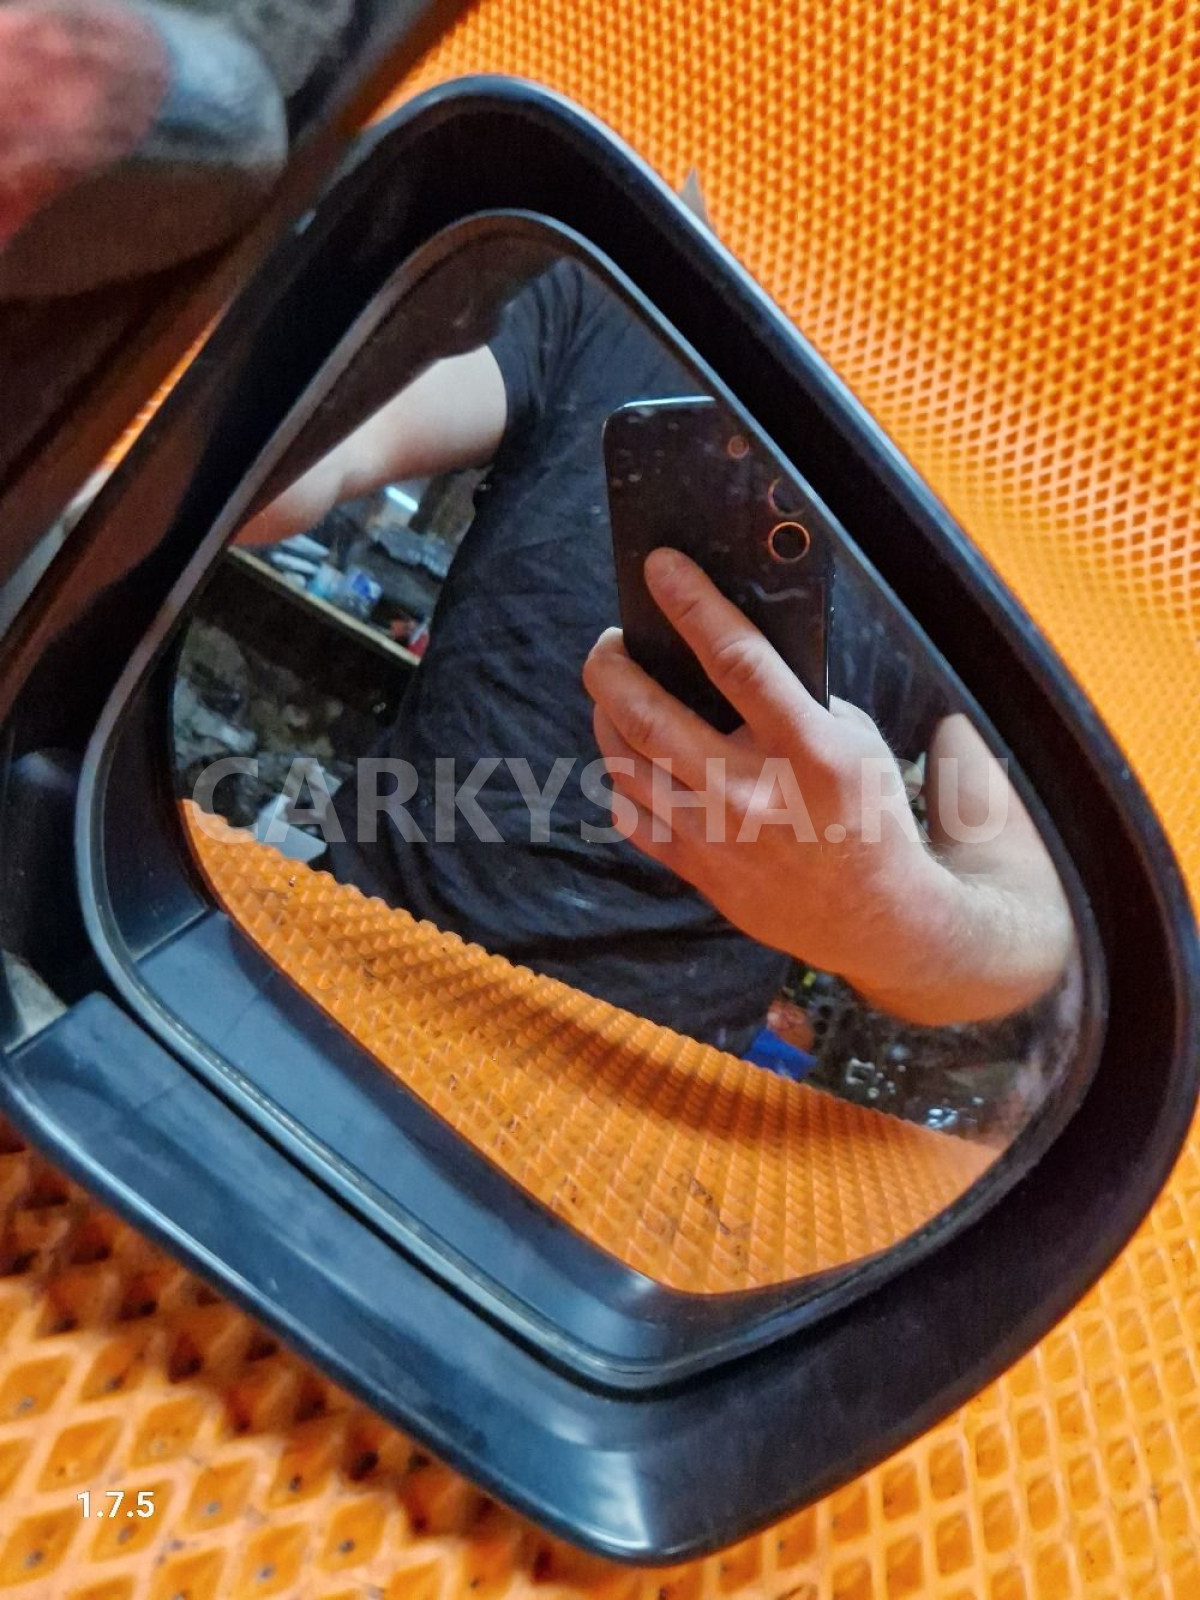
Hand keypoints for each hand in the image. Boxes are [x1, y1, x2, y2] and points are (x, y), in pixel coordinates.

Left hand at [583, 549, 1070, 1024]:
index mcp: (808, 751)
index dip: (690, 603)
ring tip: (614, 692)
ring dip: (607, 716)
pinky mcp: (697, 872)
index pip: (736, 659)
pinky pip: (631, 816)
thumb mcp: (856, 739)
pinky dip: (621, 779)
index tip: (658, 566)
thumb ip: (796, 698)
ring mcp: (718, 839)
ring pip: (626, 765)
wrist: (878, 917)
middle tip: (609, 641)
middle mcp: (753, 794)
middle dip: (612, 665)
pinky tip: (630, 757)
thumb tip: (725, 649)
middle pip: (649, 716)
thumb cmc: (869, 814)